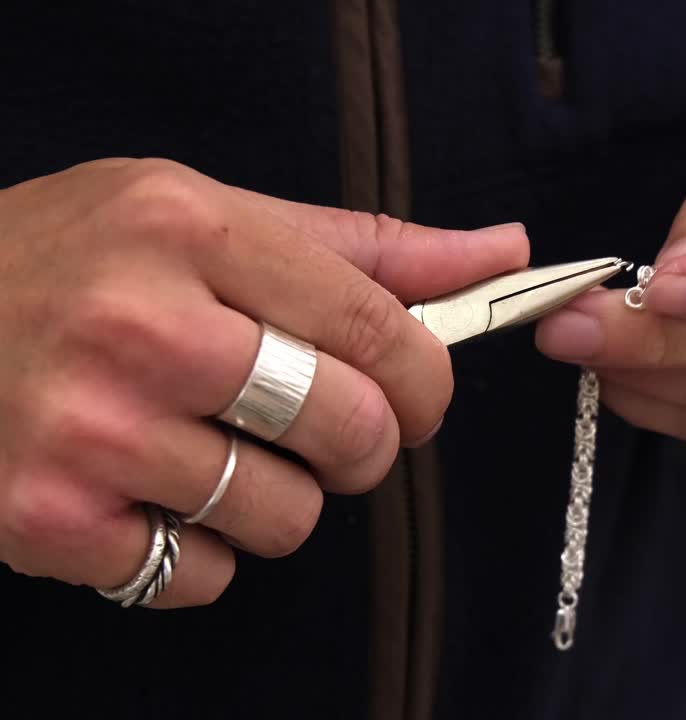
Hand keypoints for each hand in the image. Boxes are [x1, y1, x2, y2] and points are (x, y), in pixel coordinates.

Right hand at [0, 158, 527, 605]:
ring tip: (215, 451)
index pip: (378, 327)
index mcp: (190, 229)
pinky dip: (199, 552)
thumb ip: (360, 247)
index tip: (420, 392)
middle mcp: (141, 327)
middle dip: (366, 446)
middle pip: (351, 430)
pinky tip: (151, 494)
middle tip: (326, 429)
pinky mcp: (49, 520)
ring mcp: (89, 431)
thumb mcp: (202, 214)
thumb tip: (498, 253)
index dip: (427, 378)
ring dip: (277, 499)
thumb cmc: (67, 259)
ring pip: (287, 516)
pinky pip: (203, 576)